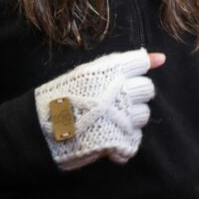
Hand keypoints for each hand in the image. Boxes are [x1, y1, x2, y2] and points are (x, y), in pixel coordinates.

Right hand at [35, 49, 165, 170]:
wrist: (38, 131)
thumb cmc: (58, 99)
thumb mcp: (85, 74)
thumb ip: (120, 65)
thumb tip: (161, 58)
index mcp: (111, 71)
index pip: (141, 62)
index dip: (139, 67)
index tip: (132, 74)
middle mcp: (121, 92)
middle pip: (147, 89)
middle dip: (135, 95)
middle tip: (113, 102)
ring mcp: (122, 117)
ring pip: (143, 114)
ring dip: (130, 118)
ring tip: (107, 121)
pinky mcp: (120, 141)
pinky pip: (134, 139)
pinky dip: (123, 141)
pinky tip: (106, 137)